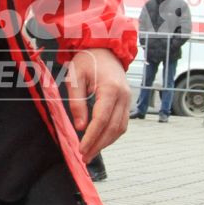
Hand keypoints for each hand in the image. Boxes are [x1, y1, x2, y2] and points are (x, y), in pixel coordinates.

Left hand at [64, 47, 129, 161]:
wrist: (105, 48)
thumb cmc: (87, 60)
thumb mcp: (75, 77)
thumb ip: (77, 102)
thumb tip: (80, 127)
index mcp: (110, 88)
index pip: (102, 120)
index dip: (92, 137)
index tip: (81, 149)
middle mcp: (123, 96)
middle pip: (113, 128)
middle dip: (99, 145)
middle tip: (85, 157)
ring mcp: (128, 99)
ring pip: (121, 128)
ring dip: (106, 143)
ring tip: (91, 152)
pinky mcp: (127, 102)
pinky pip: (122, 123)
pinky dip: (111, 135)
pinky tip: (99, 141)